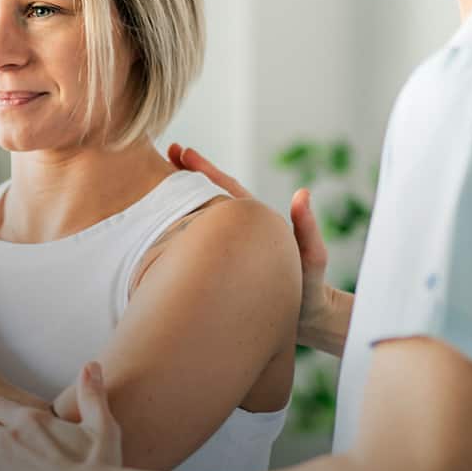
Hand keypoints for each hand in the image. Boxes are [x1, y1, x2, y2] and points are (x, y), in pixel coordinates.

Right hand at [168, 143, 332, 343]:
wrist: (310, 318)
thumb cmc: (311, 288)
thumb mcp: (312, 257)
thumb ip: (307, 228)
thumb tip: (302, 194)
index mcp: (256, 222)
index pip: (227, 190)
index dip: (205, 171)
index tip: (184, 152)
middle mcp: (241, 232)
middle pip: (210, 195)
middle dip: (189, 174)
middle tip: (168, 152)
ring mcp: (232, 248)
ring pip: (202, 217)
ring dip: (182, 200)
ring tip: (159, 181)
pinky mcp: (224, 266)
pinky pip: (200, 243)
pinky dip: (182, 229)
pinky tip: (163, 228)